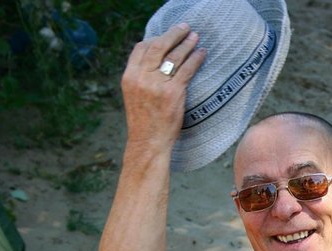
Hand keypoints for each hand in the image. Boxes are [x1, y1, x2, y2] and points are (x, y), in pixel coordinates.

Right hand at [121, 23, 206, 150]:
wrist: (148, 142)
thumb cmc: (145, 122)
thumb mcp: (135, 96)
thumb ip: (143, 79)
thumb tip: (157, 64)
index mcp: (129, 77)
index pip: (141, 48)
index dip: (155, 39)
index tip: (166, 36)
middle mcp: (141, 77)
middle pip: (158, 46)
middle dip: (173, 35)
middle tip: (185, 28)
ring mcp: (157, 85)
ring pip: (174, 56)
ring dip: (187, 44)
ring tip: (196, 37)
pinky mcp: (173, 93)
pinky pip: (187, 70)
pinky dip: (196, 59)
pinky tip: (202, 54)